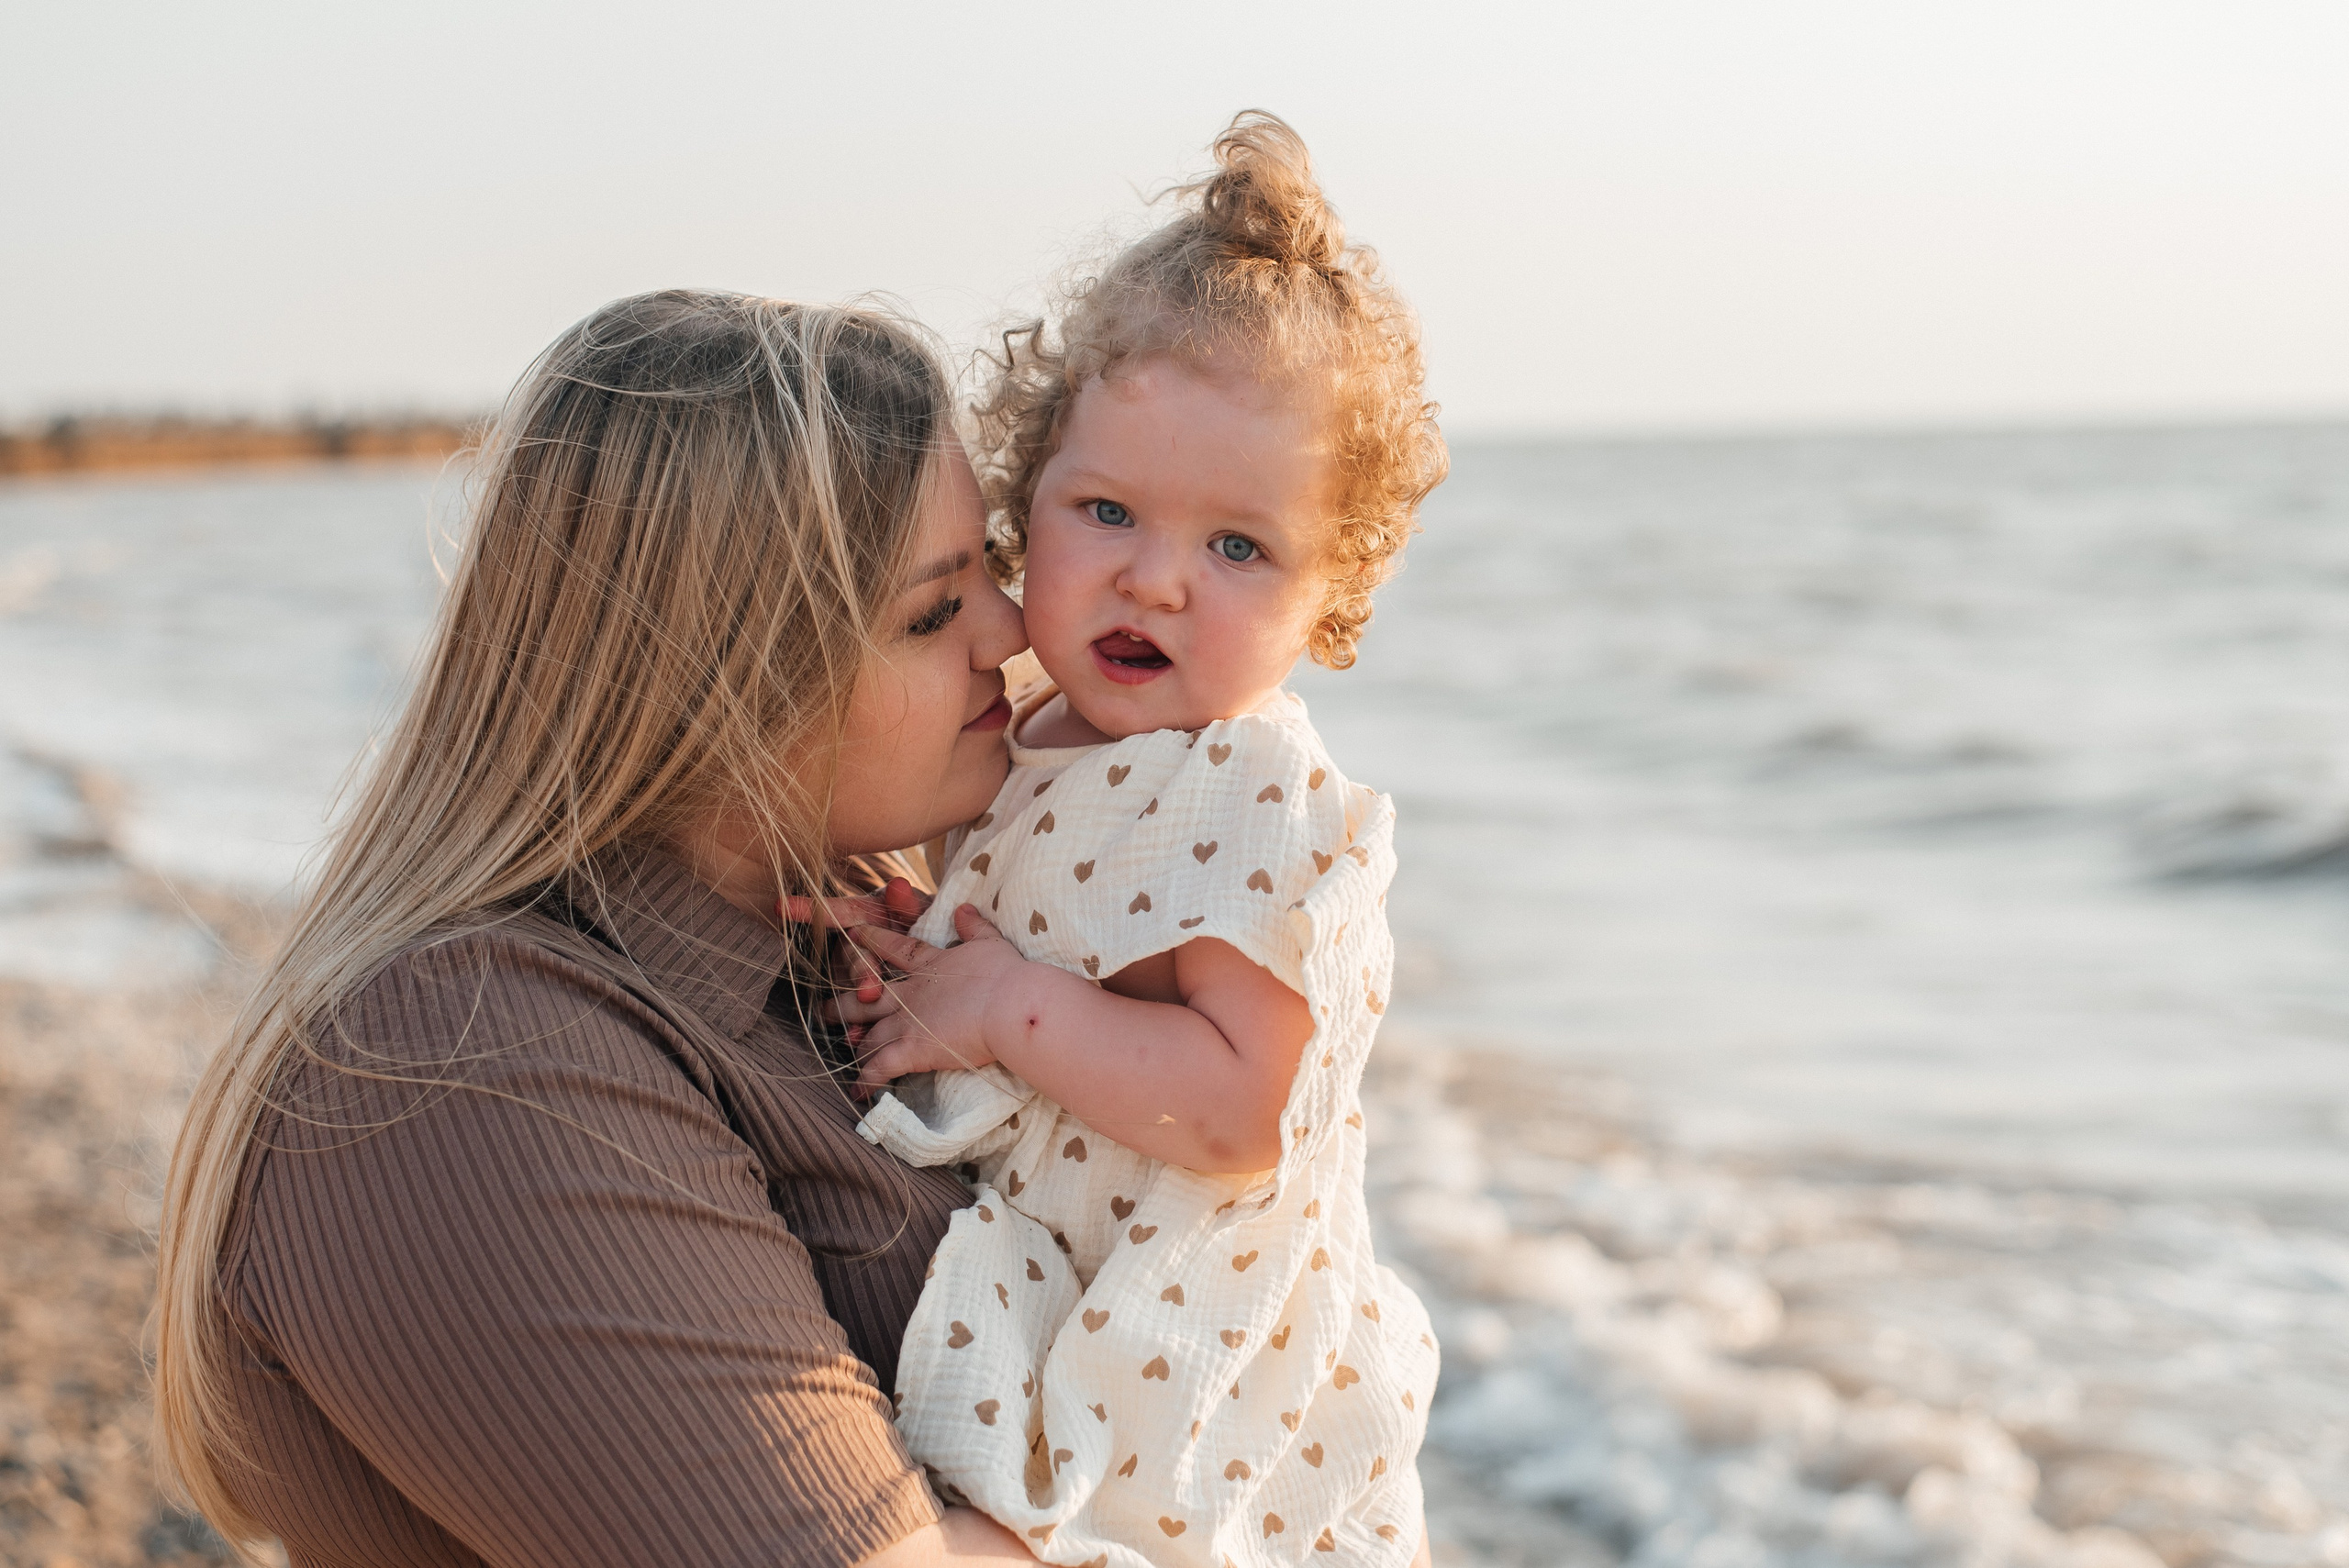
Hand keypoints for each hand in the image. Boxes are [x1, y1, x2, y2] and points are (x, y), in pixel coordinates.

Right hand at [779, 878, 930, 1045]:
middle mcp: (856, 943)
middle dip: (859, 970)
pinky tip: (858, 1036)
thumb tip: (897, 886)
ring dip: (854, 1001)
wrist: (945, 956)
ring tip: (863, 1017)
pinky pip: (856, 1013)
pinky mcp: (867, 1000)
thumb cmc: (929, 927)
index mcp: (867, 916)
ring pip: (847, 986)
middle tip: (871, 989)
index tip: (782, 906)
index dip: (808, 908)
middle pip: (848, 955)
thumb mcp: (923, 914)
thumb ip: (909, 904)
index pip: (836, 911)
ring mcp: (858, 973)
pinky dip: (858, 1024)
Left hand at [837, 905, 1030, 1096]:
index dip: (872, 942)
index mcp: (929, 965)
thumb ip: (974, 926)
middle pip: (866, 996)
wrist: (1009, 1005)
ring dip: (853, 1042)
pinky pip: (880, 1067)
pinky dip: (867, 1079)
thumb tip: (964, 908)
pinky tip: (856, 1091)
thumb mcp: (990, 943)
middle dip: (843, 1003)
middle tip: (824, 1009)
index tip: (854, 936)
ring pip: (868, 1033)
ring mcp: (907, 1022)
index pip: (894, 949)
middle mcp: (910, 993)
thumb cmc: (1005, 974)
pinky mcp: (911, 1049)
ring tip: (841, 1048)